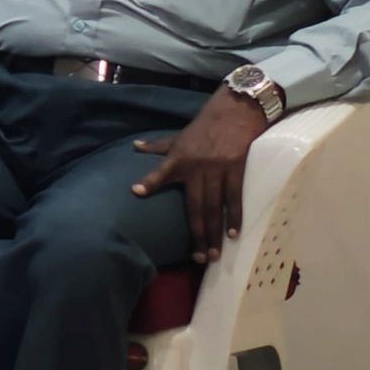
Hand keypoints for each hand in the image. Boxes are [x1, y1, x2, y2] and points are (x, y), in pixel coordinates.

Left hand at [131, 89, 267, 263]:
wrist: (234, 112)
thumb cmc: (203, 127)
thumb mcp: (178, 136)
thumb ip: (158, 146)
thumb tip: (134, 147)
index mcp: (179, 159)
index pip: (161, 171)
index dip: (150, 181)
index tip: (136, 191)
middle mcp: (196, 167)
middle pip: (195, 205)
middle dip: (196, 233)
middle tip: (197, 258)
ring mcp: (217, 169)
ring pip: (214, 207)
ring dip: (215, 232)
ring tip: (214, 254)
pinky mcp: (236, 170)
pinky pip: (235, 197)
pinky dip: (234, 216)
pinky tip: (234, 233)